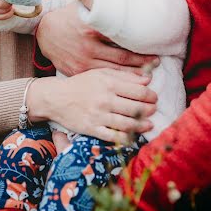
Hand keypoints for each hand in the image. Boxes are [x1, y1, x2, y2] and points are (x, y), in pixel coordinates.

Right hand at [28, 69, 156, 143]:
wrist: (56, 97)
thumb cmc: (81, 83)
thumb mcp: (100, 73)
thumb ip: (124, 75)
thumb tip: (147, 80)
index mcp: (108, 83)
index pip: (138, 91)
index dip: (150, 95)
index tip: (154, 97)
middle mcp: (105, 100)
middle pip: (136, 108)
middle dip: (149, 110)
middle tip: (154, 109)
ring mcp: (99, 116)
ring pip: (128, 124)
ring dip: (142, 125)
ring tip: (149, 124)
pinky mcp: (92, 129)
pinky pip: (114, 137)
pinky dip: (126, 138)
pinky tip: (134, 136)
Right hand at [37, 2, 158, 76]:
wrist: (44, 33)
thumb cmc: (68, 17)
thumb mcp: (82, 8)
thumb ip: (100, 4)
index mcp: (92, 30)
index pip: (122, 42)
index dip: (140, 49)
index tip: (154, 52)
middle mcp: (89, 48)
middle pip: (121, 59)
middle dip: (141, 64)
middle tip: (156, 64)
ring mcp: (83, 62)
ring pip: (113, 72)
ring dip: (131, 76)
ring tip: (147, 78)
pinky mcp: (77, 72)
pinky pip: (100, 79)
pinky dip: (114, 83)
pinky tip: (126, 87)